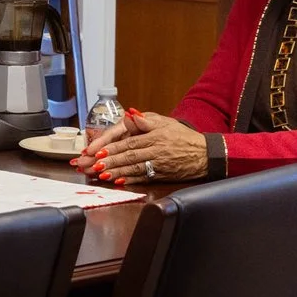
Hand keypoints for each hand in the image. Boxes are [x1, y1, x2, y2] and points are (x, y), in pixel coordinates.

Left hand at [81, 110, 208, 185]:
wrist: (205, 154)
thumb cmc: (182, 137)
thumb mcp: (165, 123)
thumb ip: (145, 121)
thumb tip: (130, 114)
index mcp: (153, 135)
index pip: (128, 141)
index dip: (111, 147)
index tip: (97, 151)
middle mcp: (155, 150)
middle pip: (127, 156)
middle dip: (108, 161)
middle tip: (91, 165)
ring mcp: (158, 164)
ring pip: (133, 168)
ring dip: (115, 172)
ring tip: (100, 174)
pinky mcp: (162, 175)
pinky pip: (143, 177)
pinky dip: (129, 180)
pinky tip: (117, 182)